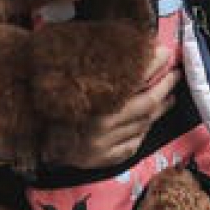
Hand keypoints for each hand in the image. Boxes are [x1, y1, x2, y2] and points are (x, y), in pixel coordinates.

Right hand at [42, 45, 177, 168]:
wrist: (34, 145)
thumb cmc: (50, 108)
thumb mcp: (68, 83)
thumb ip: (96, 71)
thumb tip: (126, 50)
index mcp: (90, 102)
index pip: (132, 79)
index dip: (151, 64)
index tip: (165, 52)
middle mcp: (99, 125)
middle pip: (145, 102)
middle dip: (164, 85)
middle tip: (174, 72)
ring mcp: (105, 145)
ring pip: (144, 123)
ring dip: (160, 106)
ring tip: (168, 94)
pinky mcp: (106, 159)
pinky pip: (135, 142)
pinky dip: (144, 128)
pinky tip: (150, 118)